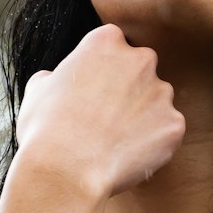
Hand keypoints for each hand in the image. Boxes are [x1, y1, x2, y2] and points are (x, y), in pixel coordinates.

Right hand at [16, 24, 184, 198]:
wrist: (65, 171)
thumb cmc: (45, 130)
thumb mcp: (38, 90)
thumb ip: (58, 76)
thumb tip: (56, 80)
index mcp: (106, 41)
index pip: (113, 46)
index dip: (102, 71)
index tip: (92, 91)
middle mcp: (141, 60)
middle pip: (140, 70)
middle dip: (128, 89)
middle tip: (105, 118)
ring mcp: (162, 93)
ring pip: (156, 102)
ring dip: (142, 117)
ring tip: (114, 143)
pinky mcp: (174, 125)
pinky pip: (166, 133)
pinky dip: (152, 144)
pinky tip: (127, 157)